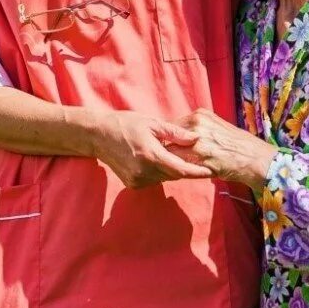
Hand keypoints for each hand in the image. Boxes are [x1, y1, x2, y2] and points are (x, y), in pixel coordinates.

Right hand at [91, 111, 212, 188]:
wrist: (98, 135)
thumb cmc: (126, 124)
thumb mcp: (152, 123)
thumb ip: (175, 133)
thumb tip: (196, 139)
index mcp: (151, 155)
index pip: (181, 170)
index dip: (197, 172)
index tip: (210, 171)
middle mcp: (144, 171)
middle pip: (174, 175)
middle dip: (185, 168)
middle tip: (196, 159)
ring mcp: (137, 180)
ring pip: (164, 178)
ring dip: (171, 170)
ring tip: (171, 155)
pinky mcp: (132, 184)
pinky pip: (153, 180)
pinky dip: (159, 172)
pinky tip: (154, 159)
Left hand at [171, 109, 276, 190]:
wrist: (254, 159)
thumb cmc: (238, 146)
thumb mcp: (217, 127)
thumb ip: (199, 129)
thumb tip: (181, 136)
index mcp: (200, 114)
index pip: (173, 125)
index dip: (170, 138)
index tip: (168, 147)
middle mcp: (197, 123)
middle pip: (169, 136)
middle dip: (167, 148)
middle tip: (165, 158)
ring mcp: (197, 139)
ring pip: (171, 150)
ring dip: (169, 159)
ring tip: (170, 167)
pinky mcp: (199, 156)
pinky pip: (179, 163)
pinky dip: (177, 169)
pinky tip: (179, 173)